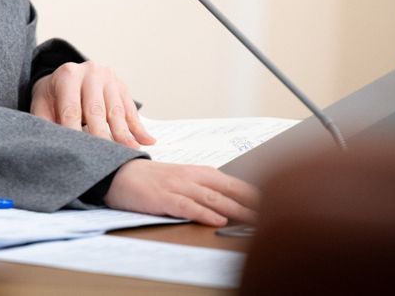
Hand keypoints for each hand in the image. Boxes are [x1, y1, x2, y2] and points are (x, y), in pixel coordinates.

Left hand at [30, 61, 154, 149]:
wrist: (66, 76)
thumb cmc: (53, 96)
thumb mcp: (41, 105)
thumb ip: (44, 122)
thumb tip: (50, 144)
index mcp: (67, 75)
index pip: (71, 109)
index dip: (74, 133)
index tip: (78, 153)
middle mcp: (91, 72)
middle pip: (97, 110)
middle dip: (102, 137)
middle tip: (106, 158)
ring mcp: (109, 78)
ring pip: (116, 111)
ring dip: (124, 135)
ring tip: (130, 153)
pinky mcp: (122, 86)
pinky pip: (131, 111)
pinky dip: (138, 128)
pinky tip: (147, 141)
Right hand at [104, 159, 258, 226]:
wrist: (120, 174)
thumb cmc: (152, 179)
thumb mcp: (182, 180)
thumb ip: (204, 190)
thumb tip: (229, 205)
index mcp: (199, 172)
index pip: (233, 184)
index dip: (254, 195)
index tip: (274, 204)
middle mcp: (192, 177)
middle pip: (229, 191)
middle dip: (251, 204)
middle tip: (272, 215)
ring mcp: (178, 186)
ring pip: (213, 199)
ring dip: (235, 210)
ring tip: (253, 221)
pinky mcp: (164, 198)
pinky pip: (188, 206)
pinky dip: (204, 213)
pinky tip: (217, 220)